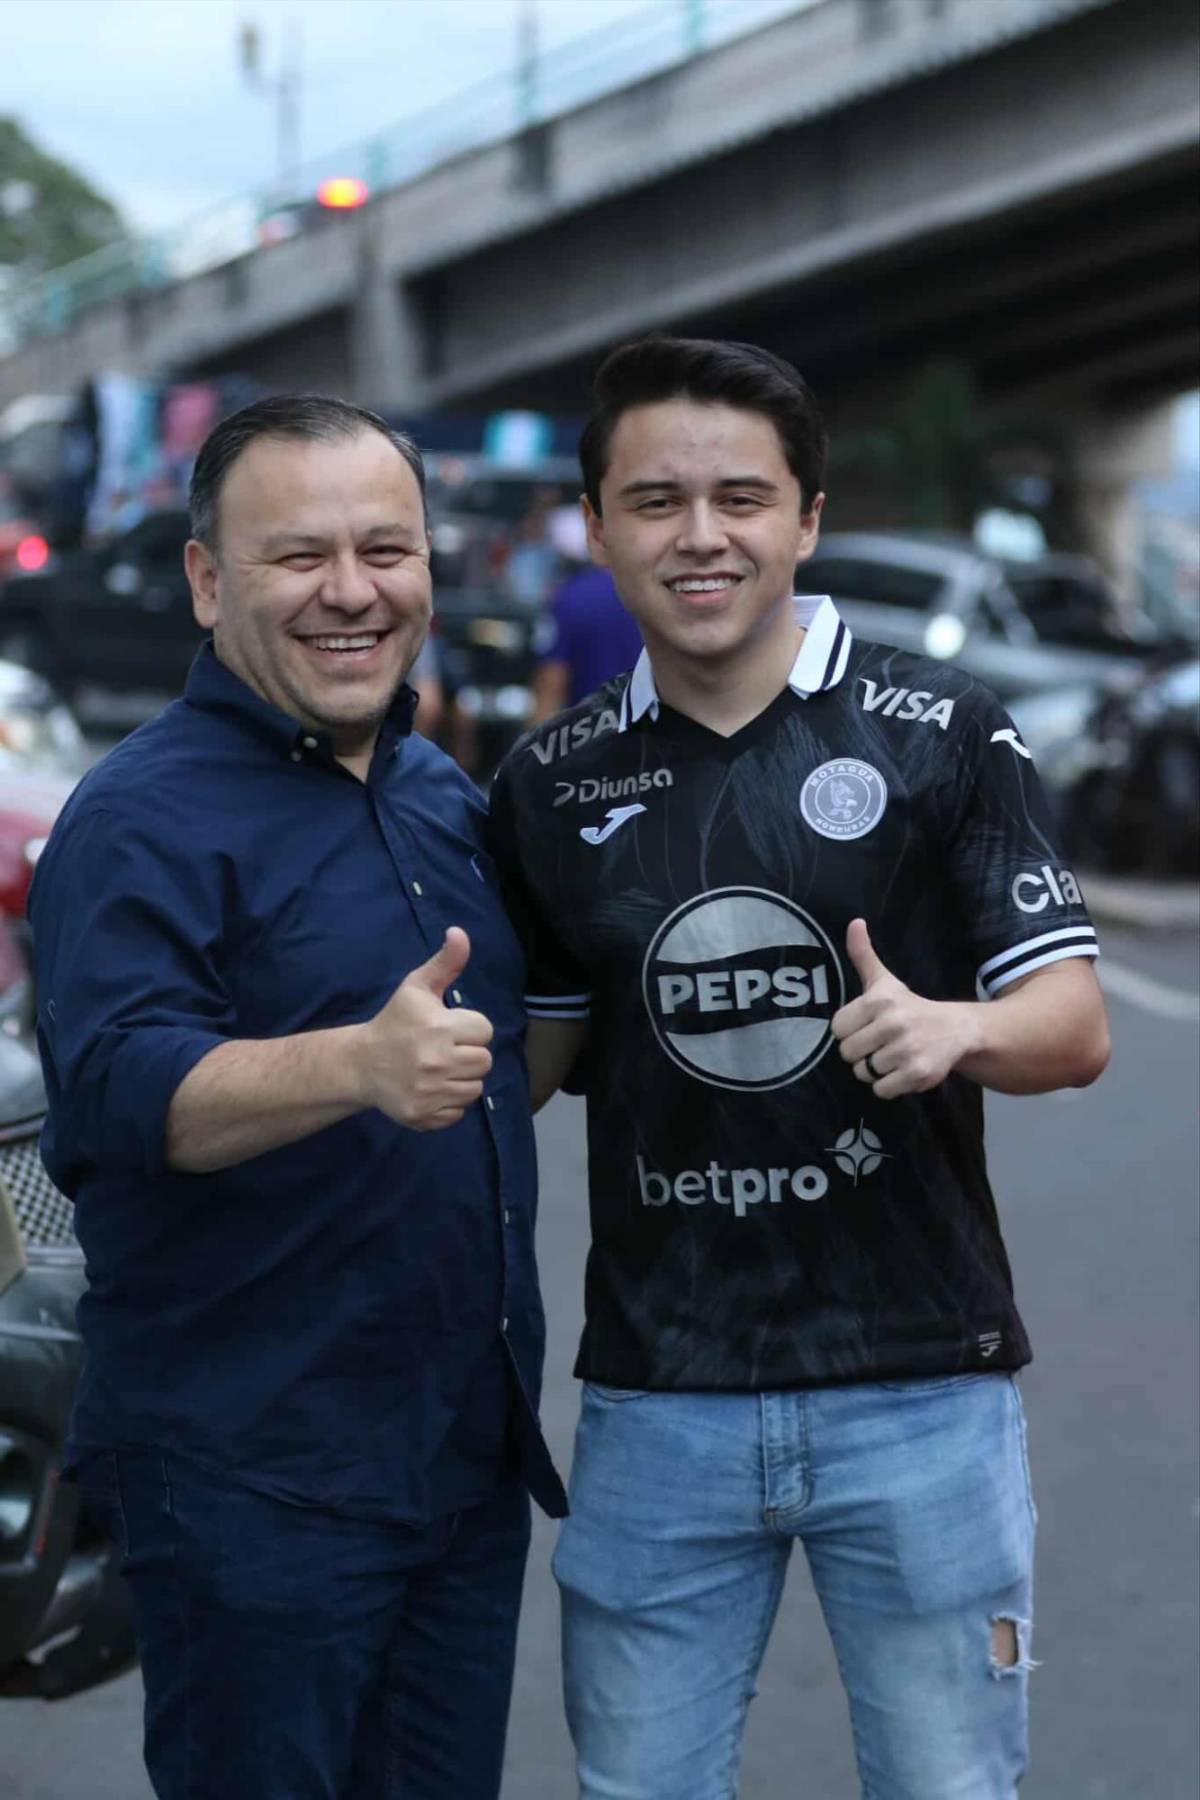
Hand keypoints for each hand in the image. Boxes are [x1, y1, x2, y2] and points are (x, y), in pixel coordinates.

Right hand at [355, 927, 493, 1129]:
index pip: (484, 1031)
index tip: (448, 1028)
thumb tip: (459, 933)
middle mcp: (436, 1062)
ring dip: (461, 1079)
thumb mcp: (417, 987)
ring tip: (439, 1068)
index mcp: (440, 1028)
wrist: (361, 1064)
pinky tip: (432, 1088)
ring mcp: (429, 1092)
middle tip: (444, 1049)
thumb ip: (445, 962)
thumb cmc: (395, 1022)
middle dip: (468, 1054)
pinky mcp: (423, 1115)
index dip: (469, 1028)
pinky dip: (449, 1103)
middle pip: (484, 1061)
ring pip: (475, 1088)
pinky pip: (458, 1112)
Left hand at [831, 919, 975, 1098]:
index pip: (838, 1028)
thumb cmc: (910, 1007)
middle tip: (880, 1043)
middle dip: (861, 1052)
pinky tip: (903, 1069)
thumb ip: (863, 955)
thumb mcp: (885, 981)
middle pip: (848, 1052)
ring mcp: (905, 1050)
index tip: (867, 1026)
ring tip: (894, 1055)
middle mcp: (892, 1024)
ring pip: (864, 1072)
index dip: (850, 1030)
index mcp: (879, 1000)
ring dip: (875, 1069)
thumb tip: (854, 923)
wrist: (957, 1030)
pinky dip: (889, 1085)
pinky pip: (881, 1089)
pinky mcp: (917, 1074)